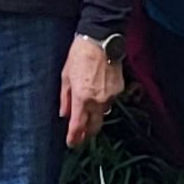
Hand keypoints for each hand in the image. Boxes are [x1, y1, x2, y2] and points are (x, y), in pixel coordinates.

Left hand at [59, 34, 125, 148]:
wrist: (101, 40)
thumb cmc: (80, 55)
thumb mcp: (65, 77)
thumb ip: (65, 98)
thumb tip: (64, 113)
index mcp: (81, 97)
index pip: (78, 125)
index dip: (74, 137)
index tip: (71, 143)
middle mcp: (97, 100)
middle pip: (94, 126)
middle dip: (87, 134)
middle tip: (80, 137)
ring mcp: (110, 96)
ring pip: (102, 114)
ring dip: (95, 117)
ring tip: (88, 114)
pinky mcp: (119, 89)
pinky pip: (110, 101)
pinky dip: (103, 102)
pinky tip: (98, 94)